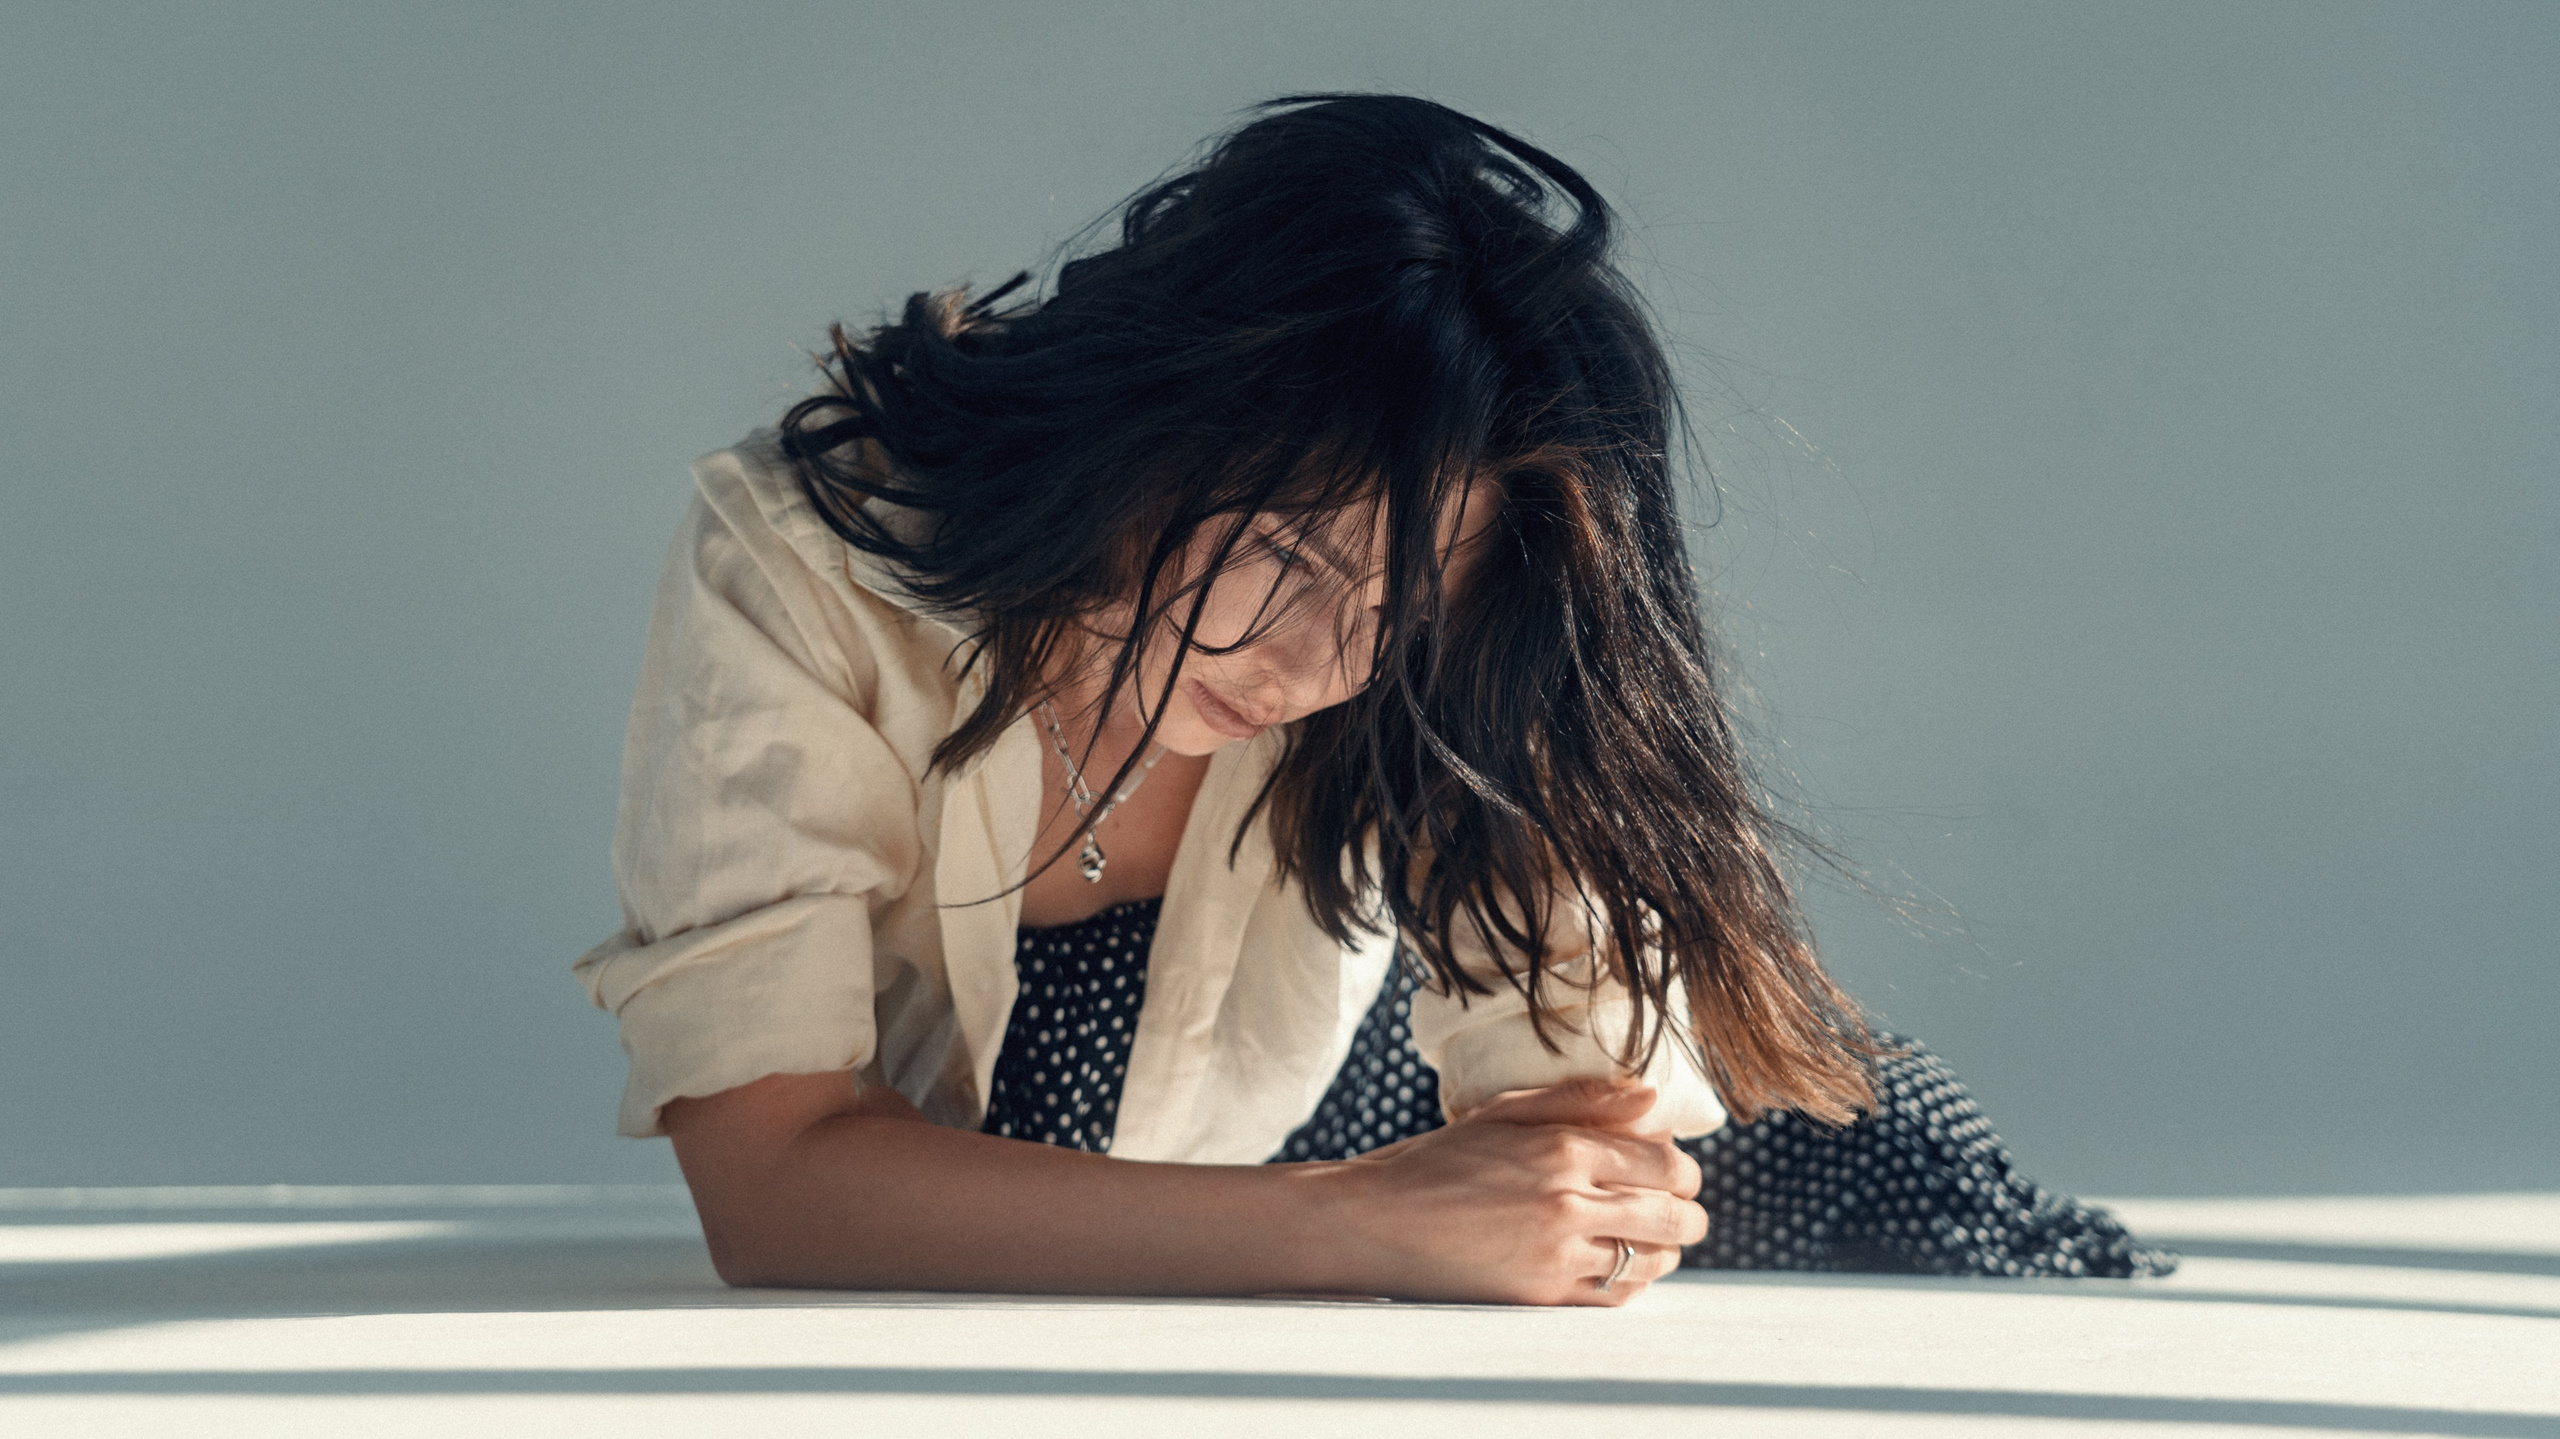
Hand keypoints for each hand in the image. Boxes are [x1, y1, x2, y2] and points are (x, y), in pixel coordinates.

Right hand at [1329, 1077, 1706, 1304]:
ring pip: (1652, 1260)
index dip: (1682, 1168)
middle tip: (1680, 1209)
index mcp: (1563, 1148)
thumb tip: (1652, 1096)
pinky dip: (1631, 1283)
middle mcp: (1568, 1202)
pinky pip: (1615, 1297)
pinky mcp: (1542, 1297)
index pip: (1665, 1162)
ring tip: (1651, 1239)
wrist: (1377, 1222)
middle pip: (1673, 1215)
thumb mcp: (1502, 1110)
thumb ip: (1580, 1100)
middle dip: (1687, 1212)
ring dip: (1664, 1250)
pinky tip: (1618, 1267)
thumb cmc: (1435, 1160)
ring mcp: (1557, 1254)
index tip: (1674, 1170)